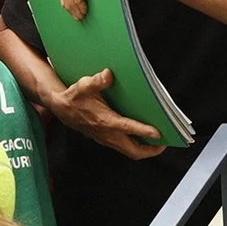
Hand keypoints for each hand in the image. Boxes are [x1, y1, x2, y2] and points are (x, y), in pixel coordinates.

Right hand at [45, 66, 165, 158]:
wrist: (60, 108)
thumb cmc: (74, 97)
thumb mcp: (83, 85)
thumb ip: (97, 81)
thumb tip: (109, 74)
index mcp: (105, 121)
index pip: (128, 129)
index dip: (145, 131)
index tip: (159, 133)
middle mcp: (107, 134)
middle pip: (133, 151)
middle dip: (151, 150)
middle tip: (166, 142)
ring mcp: (106, 138)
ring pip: (129, 151)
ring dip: (144, 149)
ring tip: (159, 142)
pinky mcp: (105, 139)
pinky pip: (123, 147)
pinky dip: (135, 145)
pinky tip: (143, 136)